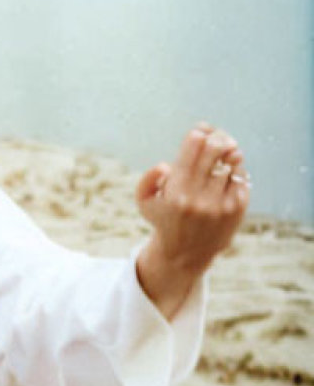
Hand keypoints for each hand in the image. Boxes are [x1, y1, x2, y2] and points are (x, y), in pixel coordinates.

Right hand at [135, 121, 250, 274]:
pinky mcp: (237, 208)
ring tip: (223, 148)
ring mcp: (220, 203)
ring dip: (228, 149)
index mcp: (175, 193)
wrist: (185, 254)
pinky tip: (228, 167)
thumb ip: (148, 179)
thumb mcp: (144, 202)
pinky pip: (241, 175)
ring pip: (231, 159)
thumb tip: (166, 166)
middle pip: (215, 148)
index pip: (194, 146)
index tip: (199, 131)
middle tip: (214, 135)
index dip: (198, 133)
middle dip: (216, 136)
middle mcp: (199, 198)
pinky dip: (236, 166)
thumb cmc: (164, 219)